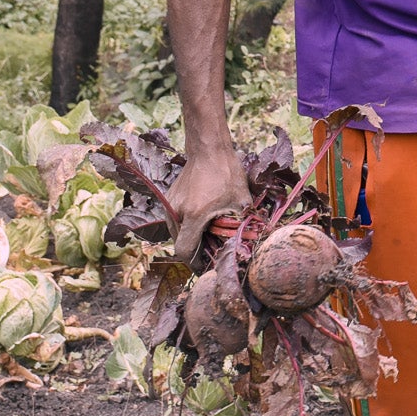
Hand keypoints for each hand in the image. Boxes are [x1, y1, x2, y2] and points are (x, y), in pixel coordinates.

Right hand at [168, 144, 251, 265]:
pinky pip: (175, 221)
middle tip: (211, 251)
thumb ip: (243, 223)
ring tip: (208, 235)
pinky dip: (186, 226)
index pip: (184, 251)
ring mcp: (169, 205)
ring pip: (176, 233)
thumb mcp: (241, 200)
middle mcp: (177, 212)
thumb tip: (249, 243)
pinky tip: (201, 220)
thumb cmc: (226, 173)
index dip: (195, 263)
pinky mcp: (168, 199)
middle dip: (195, 251)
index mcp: (194, 215)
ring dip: (190, 238)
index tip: (206, 265)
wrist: (209, 150)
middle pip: (180, 244)